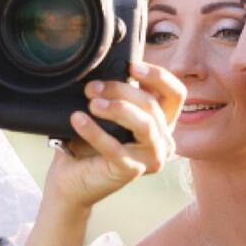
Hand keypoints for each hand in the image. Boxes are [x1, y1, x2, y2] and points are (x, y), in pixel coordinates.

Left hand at [45, 61, 185, 207]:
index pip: (175, 95)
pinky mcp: (132, 172)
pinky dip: (95, 132)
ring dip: (117, 109)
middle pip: (152, 105)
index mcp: (161, 124)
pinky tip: (78, 120)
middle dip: (120, 90)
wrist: (70, 178)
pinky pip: (116, 148)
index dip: (158, 77)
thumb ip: (118, 96)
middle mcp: (163, 142)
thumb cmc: (89, 144)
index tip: (132, 66)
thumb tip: (108, 71)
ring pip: (145, 125)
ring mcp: (151, 159)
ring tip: (92, 104)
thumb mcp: (108, 113)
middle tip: (92, 88)